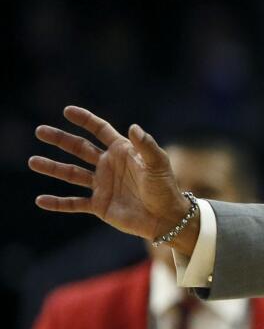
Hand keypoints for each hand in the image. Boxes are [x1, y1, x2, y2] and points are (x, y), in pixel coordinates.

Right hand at [29, 106, 193, 248]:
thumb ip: (146, 146)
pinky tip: (41, 200)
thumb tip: (134, 127)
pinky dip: (58, 203)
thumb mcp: (158, 164)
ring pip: (71, 174)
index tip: (67, 111)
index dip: (85, 120)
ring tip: (34, 161)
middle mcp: (109, 165)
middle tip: (40, 131)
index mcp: (122, 151)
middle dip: (60, 139)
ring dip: (53, 168)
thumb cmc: (165, 187)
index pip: (100, 131)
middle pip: (79, 149)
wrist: (166, 217)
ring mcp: (102, 185)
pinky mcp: (99, 205)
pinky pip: (74, 203)